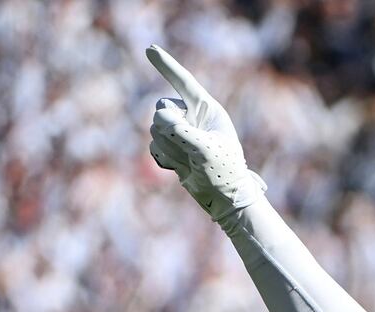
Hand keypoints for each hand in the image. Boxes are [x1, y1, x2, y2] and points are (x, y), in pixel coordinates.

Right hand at [145, 45, 266, 224]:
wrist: (224, 199)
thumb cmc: (224, 172)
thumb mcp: (206, 150)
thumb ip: (181, 130)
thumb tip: (158, 118)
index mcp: (207, 109)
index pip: (183, 82)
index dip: (166, 65)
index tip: (150, 48)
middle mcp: (192, 116)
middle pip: (161, 107)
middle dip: (169, 128)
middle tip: (189, 149)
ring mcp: (180, 132)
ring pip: (154, 128)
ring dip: (168, 147)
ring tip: (190, 162)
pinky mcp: (171, 148)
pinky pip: (153, 145)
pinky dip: (163, 158)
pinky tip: (180, 168)